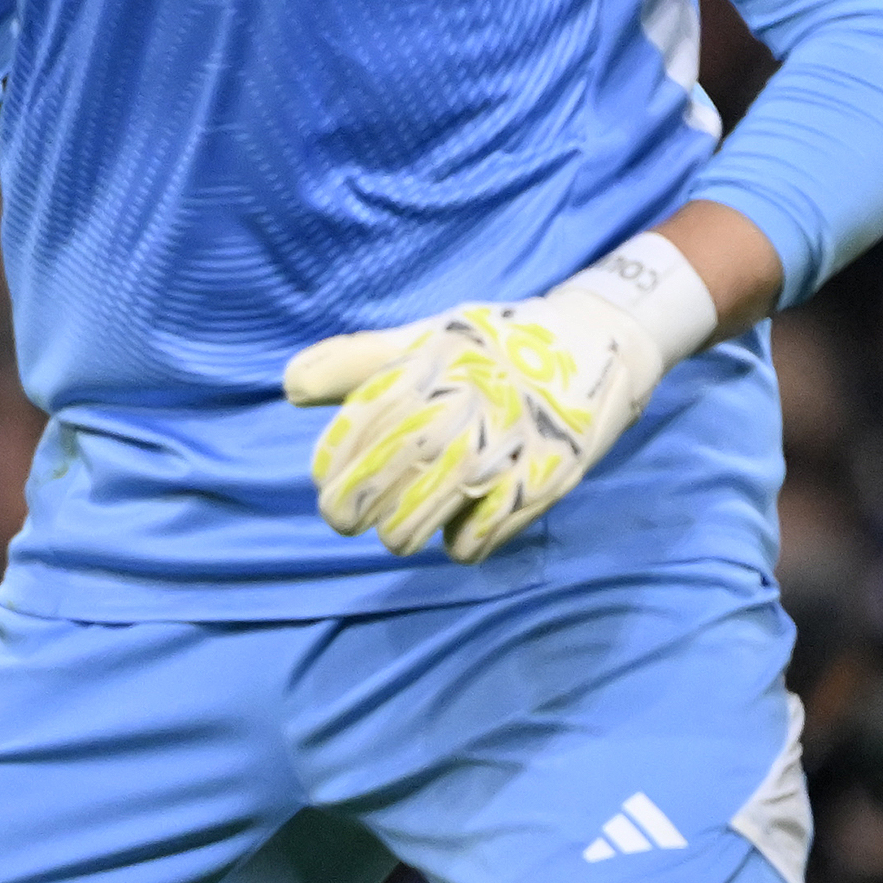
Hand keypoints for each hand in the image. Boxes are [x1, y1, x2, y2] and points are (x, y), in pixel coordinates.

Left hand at [285, 235, 716, 561]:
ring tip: (396, 528)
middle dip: (350, 508)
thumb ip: (357, 361)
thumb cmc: (489, 347)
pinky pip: (478, 538)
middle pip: (382, 477)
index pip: (359, 427)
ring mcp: (500, 450)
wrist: (591, 347)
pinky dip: (459, 544)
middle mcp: (458, 410)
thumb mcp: (422, 338)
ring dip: (398, 532)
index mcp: (425, 371)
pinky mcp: (541, 484)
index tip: (324, 478)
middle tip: (345, 517)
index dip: (333, 461)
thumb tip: (290, 388)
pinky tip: (454, 532)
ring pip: (419, 519)